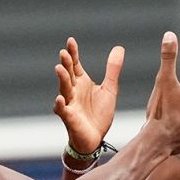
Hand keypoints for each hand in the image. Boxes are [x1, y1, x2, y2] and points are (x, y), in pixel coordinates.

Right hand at [53, 37, 123, 155]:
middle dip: (65, 64)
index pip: (75, 65)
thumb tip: (119, 48)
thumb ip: (112, 70)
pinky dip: (60, 105)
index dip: (73, 53)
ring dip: (61, 79)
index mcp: (81, 83)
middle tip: (64, 52)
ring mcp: (70, 104)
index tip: (70, 40)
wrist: (95, 139)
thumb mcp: (109, 89)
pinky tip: (59, 98)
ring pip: (63, 89)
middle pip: (68, 74)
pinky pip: (62, 111)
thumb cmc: (99, 115)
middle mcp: (73, 91)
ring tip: (59, 68)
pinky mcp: (69, 118)